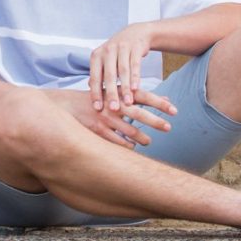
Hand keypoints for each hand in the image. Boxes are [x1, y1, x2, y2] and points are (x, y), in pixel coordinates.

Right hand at [49, 83, 174, 150]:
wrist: (66, 105)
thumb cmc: (97, 98)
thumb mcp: (117, 92)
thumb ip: (141, 96)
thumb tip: (166, 96)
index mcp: (118, 92)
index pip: (143, 96)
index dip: (159, 102)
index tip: (175, 109)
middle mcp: (113, 104)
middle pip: (138, 114)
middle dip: (155, 121)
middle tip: (169, 127)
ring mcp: (105, 118)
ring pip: (129, 131)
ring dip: (142, 138)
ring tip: (149, 141)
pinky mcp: (97, 131)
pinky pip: (116, 142)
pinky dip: (126, 146)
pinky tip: (132, 148)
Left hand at [89, 22, 161, 112]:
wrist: (135, 33)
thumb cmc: (117, 52)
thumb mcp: (105, 60)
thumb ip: (98, 74)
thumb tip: (89, 88)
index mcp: (97, 55)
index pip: (94, 77)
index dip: (95, 93)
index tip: (97, 109)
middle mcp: (107, 50)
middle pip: (109, 75)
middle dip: (111, 93)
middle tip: (113, 109)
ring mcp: (121, 47)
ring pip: (123, 71)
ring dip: (125, 88)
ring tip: (128, 102)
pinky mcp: (135, 47)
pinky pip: (135, 64)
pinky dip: (135, 77)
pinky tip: (136, 89)